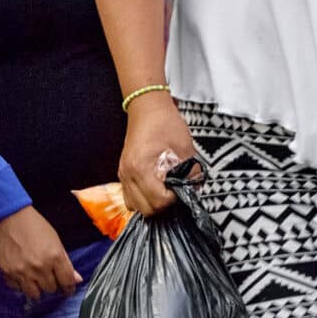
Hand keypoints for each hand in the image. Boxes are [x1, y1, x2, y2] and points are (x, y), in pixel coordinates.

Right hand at [0, 205, 82, 300]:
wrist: (9, 218)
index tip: (67, 289)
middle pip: (51, 289)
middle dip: (52, 284)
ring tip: (35, 279)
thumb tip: (77, 279)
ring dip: (37, 288)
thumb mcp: (55, 241)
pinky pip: (17, 289)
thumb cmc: (34, 226)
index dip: (69, 288)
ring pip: (35, 294)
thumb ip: (66, 262)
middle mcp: (39, 267)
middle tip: (48, 277)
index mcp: (54, 257)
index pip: (67, 282)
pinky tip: (22, 275)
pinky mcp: (8, 273)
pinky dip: (21, 285)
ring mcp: (22, 272)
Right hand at [119, 89, 196, 215]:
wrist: (147, 108)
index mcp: (142, 168)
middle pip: (146, 209)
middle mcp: (128, 174)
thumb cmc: (166, 124)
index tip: (181, 188)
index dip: (174, 199)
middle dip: (163, 205)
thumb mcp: (185, 147)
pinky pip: (130, 197)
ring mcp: (123, 174)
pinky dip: (142, 199)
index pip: (158, 201)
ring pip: (135, 206)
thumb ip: (190, 172)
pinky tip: (153, 188)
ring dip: (151, 204)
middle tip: (175, 191)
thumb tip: (193, 188)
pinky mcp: (123, 173)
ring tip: (164, 191)